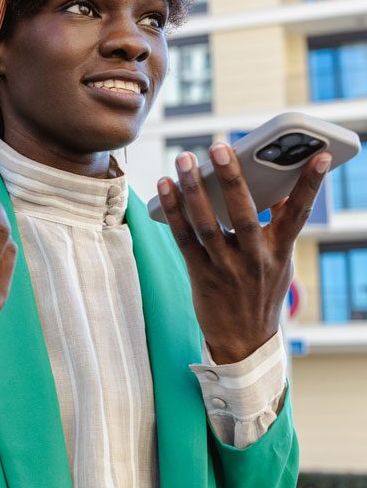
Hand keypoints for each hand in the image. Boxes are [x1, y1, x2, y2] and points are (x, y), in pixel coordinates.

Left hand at [157, 143, 330, 363]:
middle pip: (245, 214)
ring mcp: (225, 268)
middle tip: (220, 146)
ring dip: (193, 190)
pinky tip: (165, 187)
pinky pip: (184, 238)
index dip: (311, 184)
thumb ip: (279, 228)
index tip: (321, 154)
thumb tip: (278, 189)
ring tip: (185, 160)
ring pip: (207, 224)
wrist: (244, 341)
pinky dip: (174, 211)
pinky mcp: (200, 274)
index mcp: (280, 251)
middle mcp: (254, 259)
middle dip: (233, 178)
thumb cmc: (261, 292)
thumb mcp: (280, 262)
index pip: (300, 213)